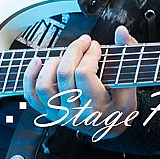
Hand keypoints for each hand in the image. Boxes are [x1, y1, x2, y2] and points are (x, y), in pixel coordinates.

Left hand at [23, 25, 138, 138]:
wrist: (111, 126)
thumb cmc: (119, 105)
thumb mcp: (129, 83)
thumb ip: (126, 54)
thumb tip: (121, 32)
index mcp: (96, 107)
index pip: (84, 73)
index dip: (90, 53)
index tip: (96, 46)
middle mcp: (75, 113)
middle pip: (64, 74)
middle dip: (74, 50)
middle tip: (84, 42)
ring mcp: (60, 113)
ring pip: (45, 84)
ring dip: (53, 62)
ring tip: (65, 54)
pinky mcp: (50, 112)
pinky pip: (32, 95)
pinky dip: (30, 76)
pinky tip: (37, 61)